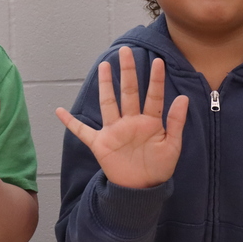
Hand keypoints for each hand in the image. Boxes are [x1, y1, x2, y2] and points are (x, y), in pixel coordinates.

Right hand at [56, 46, 188, 188]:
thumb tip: (183, 97)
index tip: (158, 61)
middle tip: (125, 51)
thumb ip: (176, 122)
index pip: (153, 96)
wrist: (142, 189)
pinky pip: (82, 131)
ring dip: (105, 85)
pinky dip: (70, 122)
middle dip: (128, 72)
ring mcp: (114, 131)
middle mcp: (130, 121)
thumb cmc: (159, 167)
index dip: (155, 80)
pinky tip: (60, 111)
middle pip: (128, 92)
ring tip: (104, 66)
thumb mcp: (172, 146)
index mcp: (149, 122)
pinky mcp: (100, 144)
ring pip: (109, 103)